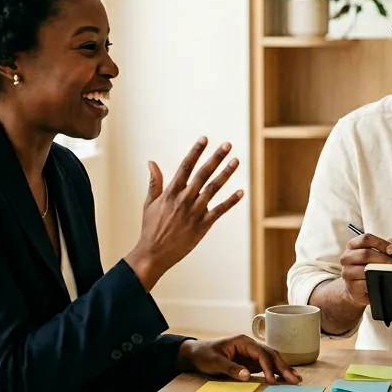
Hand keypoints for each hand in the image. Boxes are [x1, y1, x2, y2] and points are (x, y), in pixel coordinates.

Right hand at [126, 137, 242, 290]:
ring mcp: (194, 212)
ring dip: (226, 174)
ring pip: (213, 189)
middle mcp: (184, 199)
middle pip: (203, 174)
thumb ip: (154, 182)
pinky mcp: (203, 225)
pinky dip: (231, 201)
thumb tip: (151, 162)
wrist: (154, 253)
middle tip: (227, 144)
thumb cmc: (151, 228)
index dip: (196, 152)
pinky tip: (241, 192)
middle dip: (216, 158)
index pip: (185, 166)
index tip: (205, 138)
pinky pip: (219, 211)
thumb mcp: (150, 203)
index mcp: (171, 192)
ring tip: (236, 160)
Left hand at [178, 336, 300, 383]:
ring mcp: (251, 353)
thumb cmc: (204, 355)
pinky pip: (266, 366)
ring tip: (296, 379)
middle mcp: (250, 345)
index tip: (271, 380)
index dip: (268, 367)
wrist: (195, 354)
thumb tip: (247, 375)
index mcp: (243, 342)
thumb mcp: (215, 362)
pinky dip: (275, 372)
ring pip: (271, 360)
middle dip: (283, 367)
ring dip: (283, 369)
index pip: (261, 353)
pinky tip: (283, 379)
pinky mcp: (250, 361)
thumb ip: (231, 368)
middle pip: (271, 355)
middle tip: (295, 379)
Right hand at [339, 233, 391, 306]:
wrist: (358, 288)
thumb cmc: (369, 266)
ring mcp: (347, 273)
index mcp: (352, 246)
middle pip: (366, 254)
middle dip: (383, 258)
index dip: (381, 243)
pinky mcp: (351, 287)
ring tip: (389, 272)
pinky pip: (366, 284)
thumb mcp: (377, 253)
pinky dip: (376, 283)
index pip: (366, 239)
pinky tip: (382, 282)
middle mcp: (346, 258)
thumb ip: (387, 246)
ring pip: (365, 270)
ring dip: (380, 271)